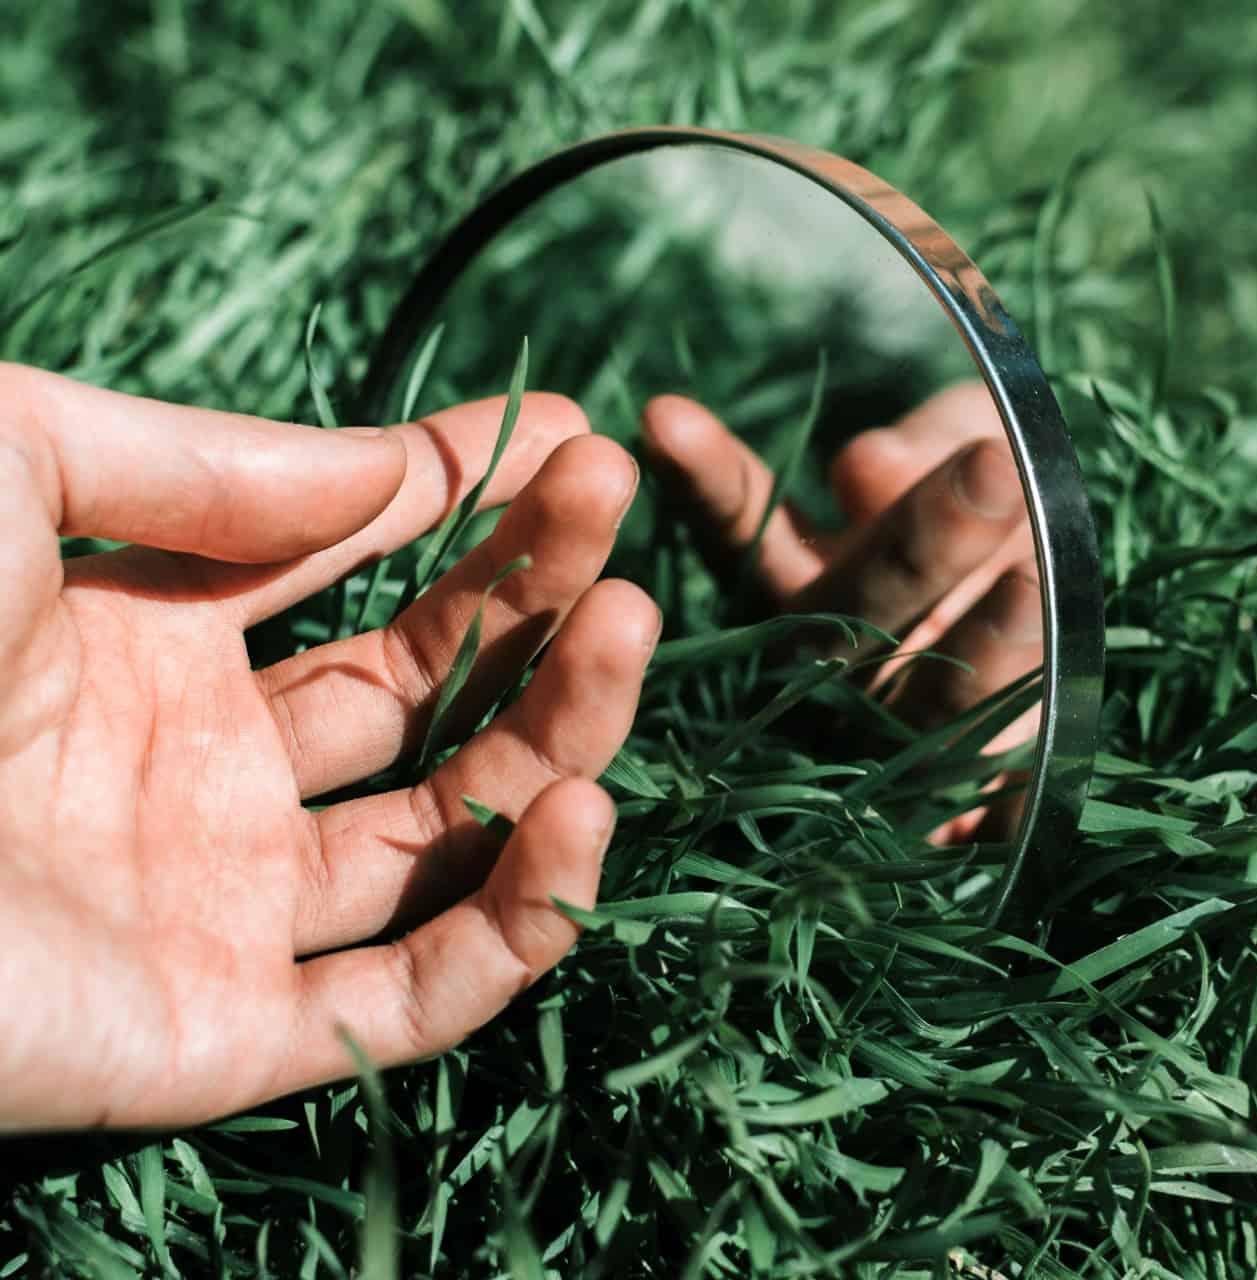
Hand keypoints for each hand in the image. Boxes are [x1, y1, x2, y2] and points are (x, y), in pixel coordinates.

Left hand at [0, 365, 658, 1129]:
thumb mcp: (18, 459)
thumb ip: (217, 465)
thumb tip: (395, 462)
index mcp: (156, 641)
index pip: (362, 567)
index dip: (470, 500)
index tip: (569, 436)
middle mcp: (211, 772)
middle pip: (429, 691)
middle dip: (536, 593)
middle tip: (615, 503)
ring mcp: (227, 904)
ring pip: (452, 832)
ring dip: (560, 732)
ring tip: (627, 628)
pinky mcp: (230, 1032)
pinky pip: (418, 993)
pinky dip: (520, 918)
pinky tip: (581, 811)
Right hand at [642, 383, 1040, 836]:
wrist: (1070, 621)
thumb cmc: (1000, 506)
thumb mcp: (979, 438)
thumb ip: (934, 435)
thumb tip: (864, 472)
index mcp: (805, 577)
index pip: (740, 523)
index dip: (707, 479)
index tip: (664, 418)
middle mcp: (828, 665)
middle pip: (851, 614)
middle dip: (922, 542)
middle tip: (992, 467)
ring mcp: (895, 740)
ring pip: (925, 711)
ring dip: (985, 653)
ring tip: (1036, 583)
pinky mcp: (965, 813)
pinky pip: (990, 818)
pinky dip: (1008, 811)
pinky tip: (1023, 807)